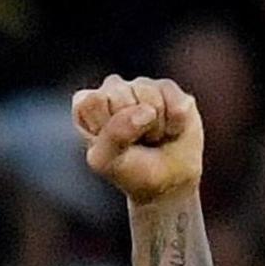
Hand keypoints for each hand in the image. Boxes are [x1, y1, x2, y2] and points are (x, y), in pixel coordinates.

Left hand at [73, 75, 202, 204]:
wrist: (165, 179)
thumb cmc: (129, 168)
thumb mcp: (106, 161)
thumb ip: (113, 135)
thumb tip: (145, 111)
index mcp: (87, 103)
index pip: (92, 100)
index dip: (105, 125)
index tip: (111, 143)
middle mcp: (113, 89)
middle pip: (120, 94)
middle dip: (131, 126)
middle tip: (134, 141)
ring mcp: (142, 86)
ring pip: (151, 96)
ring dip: (155, 127)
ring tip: (151, 136)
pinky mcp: (171, 89)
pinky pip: (177, 103)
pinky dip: (175, 124)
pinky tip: (170, 130)